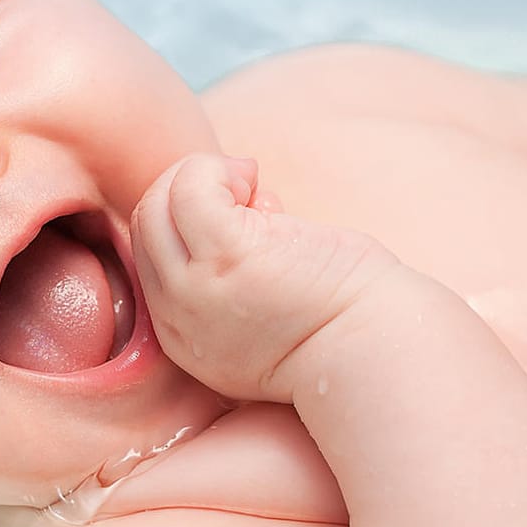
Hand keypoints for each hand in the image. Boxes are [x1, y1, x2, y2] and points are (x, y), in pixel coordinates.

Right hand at [130, 152, 398, 401]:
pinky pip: (191, 188)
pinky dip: (219, 170)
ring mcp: (195, 288)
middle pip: (146, 224)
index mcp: (184, 335)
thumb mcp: (268, 320)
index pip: (153, 254)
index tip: (248, 216)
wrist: (381, 357)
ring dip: (205, 178)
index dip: (188, 220)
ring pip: (158, 203)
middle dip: (191, 191)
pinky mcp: (226, 258)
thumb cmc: (347, 327)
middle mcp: (177, 319)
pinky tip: (258, 183)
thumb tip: (247, 204)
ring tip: (256, 191)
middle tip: (251, 194)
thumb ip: (236, 279)